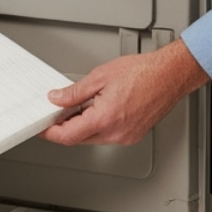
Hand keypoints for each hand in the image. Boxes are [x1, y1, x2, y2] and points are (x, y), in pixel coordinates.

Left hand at [41, 40, 210, 146]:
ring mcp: (126, 137)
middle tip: (58, 110)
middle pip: (79, 139)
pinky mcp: (133, 135)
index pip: (68, 136)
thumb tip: (57, 99)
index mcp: (104, 119)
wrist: (170, 75)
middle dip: (65, 127)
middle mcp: (116, 133)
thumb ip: (75, 92)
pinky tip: (98, 109)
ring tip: (81, 105)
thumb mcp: (100, 76)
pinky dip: (98, 125)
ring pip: (93, 138)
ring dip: (82, 126)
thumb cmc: (143, 72)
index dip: (50, 133)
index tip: (42, 127)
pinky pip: (107, 135)